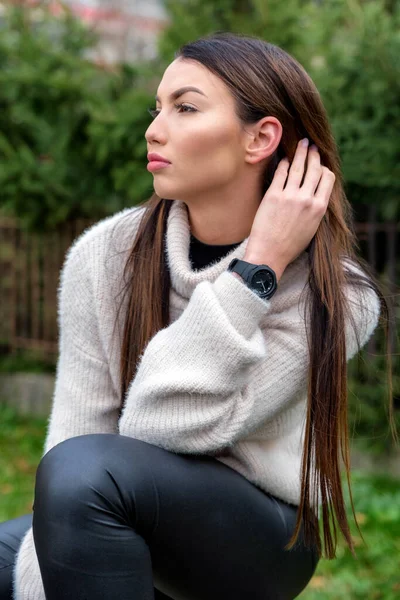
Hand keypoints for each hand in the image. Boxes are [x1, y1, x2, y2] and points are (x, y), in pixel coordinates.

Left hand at [244, 138, 335, 280]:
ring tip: (301, 143)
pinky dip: (283, 163)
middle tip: (311, 146)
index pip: (328, 179)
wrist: (269, 255)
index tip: (320, 164)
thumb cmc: (290, 246)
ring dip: (300, 152)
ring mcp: (289, 196)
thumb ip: (315, 210)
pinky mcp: (273, 196)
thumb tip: (316, 195)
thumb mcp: (311, 228)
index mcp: (319, 208)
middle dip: (314, 155)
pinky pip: (280, 173)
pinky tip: (283, 159)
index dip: (324, 169)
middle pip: (314, 169)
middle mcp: (306, 200)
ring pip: (298, 167)